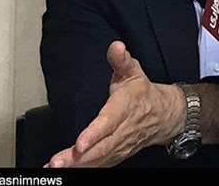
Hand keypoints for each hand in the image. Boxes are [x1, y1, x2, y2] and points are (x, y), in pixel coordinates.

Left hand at [45, 41, 183, 167]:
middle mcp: (122, 130)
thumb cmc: (143, 94)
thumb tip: (116, 46)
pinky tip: (66, 172)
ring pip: (99, 159)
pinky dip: (83, 170)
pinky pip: (100, 165)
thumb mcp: (133, 71)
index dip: (94, 134)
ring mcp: (120, 146)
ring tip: (55, 169)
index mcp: (125, 107)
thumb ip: (121, 60)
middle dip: (77, 157)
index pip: (108, 123)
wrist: (164, 115)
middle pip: (100, 147)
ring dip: (77, 166)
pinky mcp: (117, 155)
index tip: (79, 143)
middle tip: (56, 163)